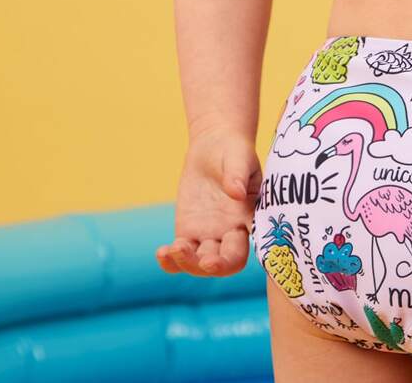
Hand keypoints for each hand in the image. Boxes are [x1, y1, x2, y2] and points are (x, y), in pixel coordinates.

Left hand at [155, 128, 262, 276]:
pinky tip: (162, 253)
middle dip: (212, 267)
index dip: (233, 259)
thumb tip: (237, 192)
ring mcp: (208, 234)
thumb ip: (238, 175)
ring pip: (199, 263)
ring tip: (173, 249)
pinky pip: (180, 253)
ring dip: (188, 264)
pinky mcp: (188, 230)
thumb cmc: (235, 151)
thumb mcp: (240, 157)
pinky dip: (170, 260)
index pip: (247, 249)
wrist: (215, 145)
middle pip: (225, 263)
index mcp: (249, 217)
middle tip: (202, 261)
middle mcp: (231, 232)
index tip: (216, 260)